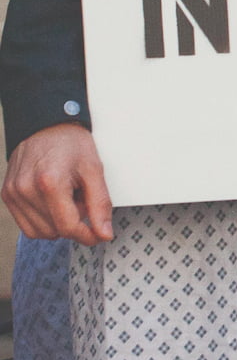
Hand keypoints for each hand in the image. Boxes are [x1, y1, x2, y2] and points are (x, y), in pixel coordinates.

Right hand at [3, 123, 113, 244]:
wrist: (45, 124)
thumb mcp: (93, 168)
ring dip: (58, 223)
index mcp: (49, 182)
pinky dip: (44, 221)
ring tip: (67, 198)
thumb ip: (100, 203)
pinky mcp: (7, 195)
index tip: (99, 235)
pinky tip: (53, 202)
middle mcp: (25, 190)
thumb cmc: (71, 142)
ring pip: (39, 232)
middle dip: (74, 223)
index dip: (87, 235)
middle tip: (82, 200)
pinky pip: (26, 225)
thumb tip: (104, 233)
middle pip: (54, 231)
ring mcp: (13, 194)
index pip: (68, 226)